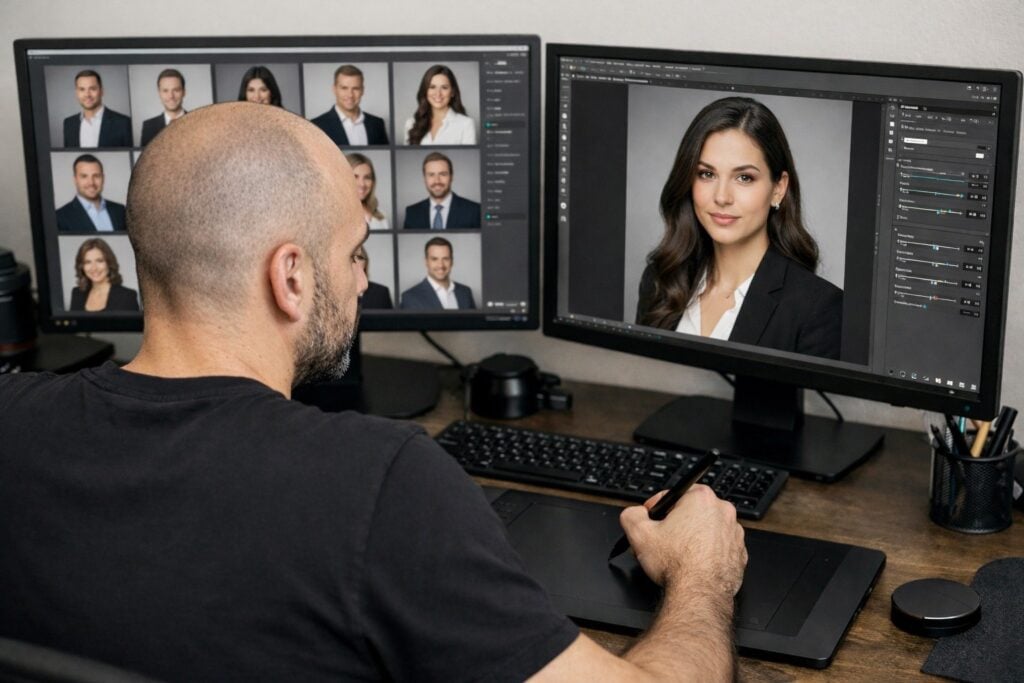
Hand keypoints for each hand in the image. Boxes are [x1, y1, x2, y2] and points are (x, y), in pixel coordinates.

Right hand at [619, 484, 746, 595]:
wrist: (698, 594)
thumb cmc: (676, 565)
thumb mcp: (638, 533)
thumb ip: (632, 514)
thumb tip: (635, 513)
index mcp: (701, 498)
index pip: (673, 495)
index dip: (657, 509)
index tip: (652, 521)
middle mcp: (723, 512)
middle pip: (691, 512)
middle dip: (676, 524)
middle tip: (663, 540)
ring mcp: (734, 533)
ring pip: (706, 530)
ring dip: (693, 538)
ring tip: (678, 555)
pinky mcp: (740, 554)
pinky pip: (719, 548)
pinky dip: (707, 554)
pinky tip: (693, 564)